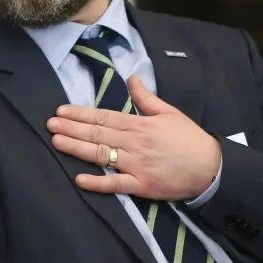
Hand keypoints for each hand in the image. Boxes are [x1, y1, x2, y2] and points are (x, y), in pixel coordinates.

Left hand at [46, 75, 220, 200]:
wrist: (212, 167)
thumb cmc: (189, 138)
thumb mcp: (168, 112)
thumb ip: (146, 97)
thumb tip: (132, 77)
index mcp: (139, 124)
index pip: (104, 117)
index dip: (81, 114)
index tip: (61, 110)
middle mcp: (134, 143)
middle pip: (98, 134)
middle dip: (72, 128)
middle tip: (50, 124)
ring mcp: (137, 165)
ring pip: (102, 155)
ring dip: (77, 149)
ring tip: (57, 142)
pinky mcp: (143, 186)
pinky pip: (117, 184)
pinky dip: (98, 183)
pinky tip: (80, 179)